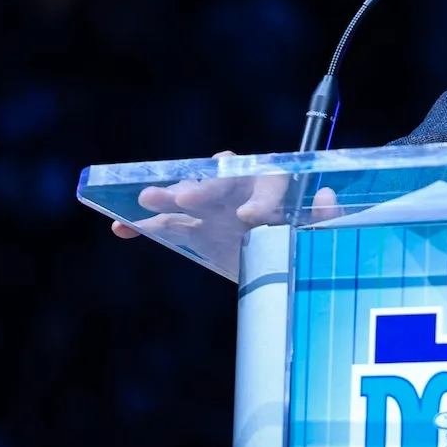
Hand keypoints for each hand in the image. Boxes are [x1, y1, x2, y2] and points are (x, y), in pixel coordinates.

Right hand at [113, 150, 337, 265]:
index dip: (262, 197)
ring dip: (168, 197)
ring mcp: (215, 207)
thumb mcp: (320, 234)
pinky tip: (120, 227)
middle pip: (222, 180)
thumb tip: (325, 194)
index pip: (270, 181)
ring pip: (189, 196)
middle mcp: (242, 190)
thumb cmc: (302, 241)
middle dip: (206, 189)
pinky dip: (142, 225)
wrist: (279, 266)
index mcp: (276, 187)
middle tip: (189, 199)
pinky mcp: (194, 228)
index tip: (252, 218)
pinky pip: (165, 223)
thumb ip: (326, 218)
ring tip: (146, 198)